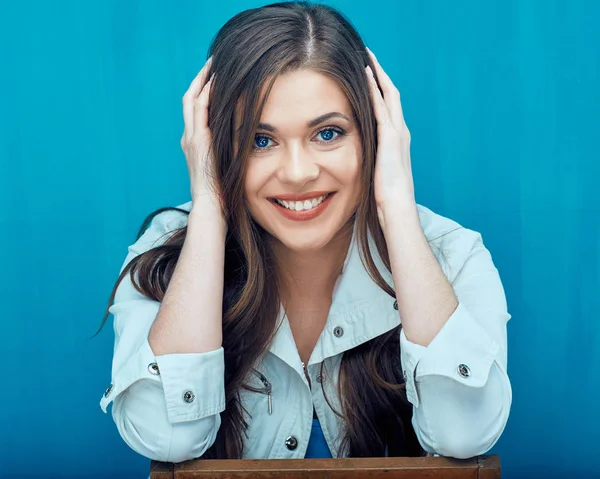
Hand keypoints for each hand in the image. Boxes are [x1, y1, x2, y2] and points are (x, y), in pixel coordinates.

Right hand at [180, 57, 223, 213]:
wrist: (211, 206)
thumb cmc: (223, 193)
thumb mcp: (226, 168)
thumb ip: (231, 154)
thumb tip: (248, 147)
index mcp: (196, 144)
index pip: (198, 110)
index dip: (205, 91)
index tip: (217, 77)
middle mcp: (190, 137)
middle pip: (191, 98)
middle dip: (201, 79)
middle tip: (213, 62)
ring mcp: (192, 138)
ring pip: (193, 99)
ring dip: (203, 79)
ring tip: (213, 63)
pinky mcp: (198, 140)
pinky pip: (200, 109)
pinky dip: (206, 92)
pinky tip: (216, 79)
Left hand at [365, 48, 415, 225]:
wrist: (397, 207)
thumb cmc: (385, 196)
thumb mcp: (376, 172)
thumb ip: (370, 159)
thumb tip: (357, 157)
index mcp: (396, 139)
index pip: (387, 106)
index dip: (378, 88)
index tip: (367, 72)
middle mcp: (400, 131)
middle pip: (391, 93)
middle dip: (379, 73)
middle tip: (368, 54)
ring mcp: (397, 133)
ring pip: (388, 94)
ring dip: (377, 74)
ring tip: (367, 56)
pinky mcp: (391, 138)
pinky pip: (382, 106)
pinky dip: (375, 89)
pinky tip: (366, 75)